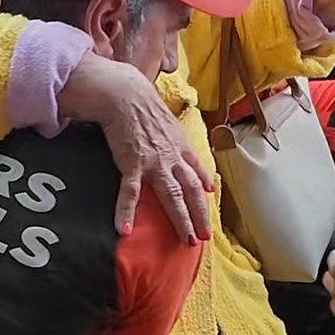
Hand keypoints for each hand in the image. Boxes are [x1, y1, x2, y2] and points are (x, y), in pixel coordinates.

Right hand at [63, 53, 214, 243]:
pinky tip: (124, 229)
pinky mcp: (132, 164)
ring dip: (181, 219)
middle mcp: (171, 157)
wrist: (125, 94)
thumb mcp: (167, 120)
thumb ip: (176, 138)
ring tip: (186, 239)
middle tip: (203, 236)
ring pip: (172, 196)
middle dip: (199, 214)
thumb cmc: (142, 103)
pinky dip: (126, 211)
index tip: (210, 195)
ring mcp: (153, 163)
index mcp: (179, 146)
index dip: (204, 184)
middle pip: (190, 190)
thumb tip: (181, 145)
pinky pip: (130, 193)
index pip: (195, 169)